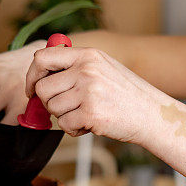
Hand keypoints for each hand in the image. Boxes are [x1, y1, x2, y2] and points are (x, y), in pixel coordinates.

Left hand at [24, 46, 169, 144]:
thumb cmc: (127, 95)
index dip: (32, 75)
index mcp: (88, 55)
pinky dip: (74, 130)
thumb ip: (76, 66)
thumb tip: (41, 76)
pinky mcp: (91, 114)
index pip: (42, 57)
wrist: (152, 114)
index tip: (33, 89)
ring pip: (52, 109)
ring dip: (65, 117)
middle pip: (43, 88)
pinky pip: (64, 125)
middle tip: (67, 108)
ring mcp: (89, 92)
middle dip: (50, 103)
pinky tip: (91, 125)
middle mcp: (86, 70)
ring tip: (86, 115)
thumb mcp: (104, 68)